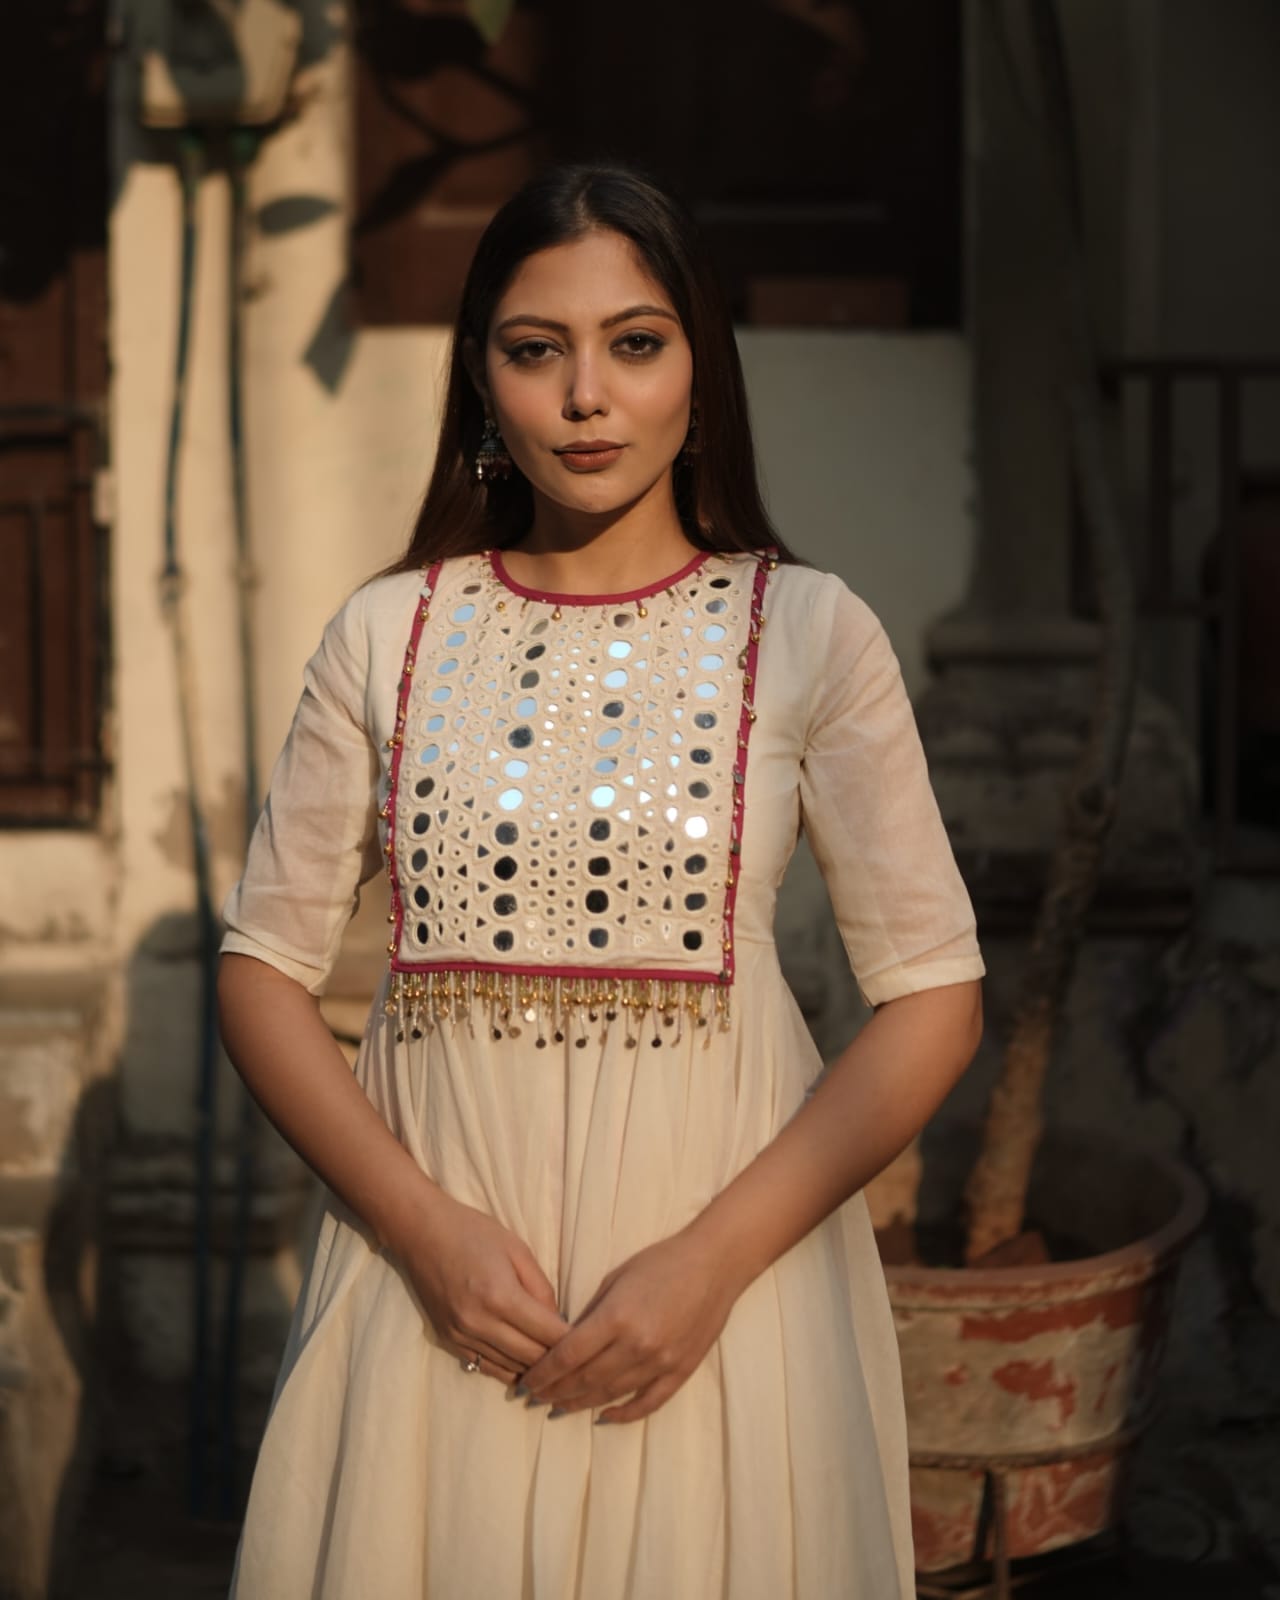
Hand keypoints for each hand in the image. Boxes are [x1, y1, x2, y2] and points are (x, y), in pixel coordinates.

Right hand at [390, 1190, 567, 1385]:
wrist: (422, 1233)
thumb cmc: (474, 1232)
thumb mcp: (518, 1249)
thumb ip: (541, 1288)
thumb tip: (557, 1322)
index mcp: (501, 1296)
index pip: (548, 1334)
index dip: (574, 1342)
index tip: (592, 1343)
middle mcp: (479, 1322)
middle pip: (531, 1358)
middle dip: (559, 1361)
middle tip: (579, 1358)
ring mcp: (462, 1336)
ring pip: (510, 1369)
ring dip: (535, 1370)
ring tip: (558, 1368)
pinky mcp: (449, 1341)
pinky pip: (486, 1368)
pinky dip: (509, 1370)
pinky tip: (526, 1367)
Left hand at [520, 1228, 744, 1423]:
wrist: (715, 1263)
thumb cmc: (662, 1262)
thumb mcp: (617, 1278)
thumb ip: (592, 1313)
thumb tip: (567, 1342)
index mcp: (617, 1317)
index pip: (568, 1356)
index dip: (544, 1373)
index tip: (526, 1382)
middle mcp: (637, 1345)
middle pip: (585, 1380)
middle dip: (556, 1392)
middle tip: (535, 1398)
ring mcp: (661, 1362)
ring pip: (612, 1394)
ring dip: (581, 1404)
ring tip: (560, 1408)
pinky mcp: (681, 1371)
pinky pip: (648, 1402)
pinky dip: (624, 1414)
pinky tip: (604, 1417)